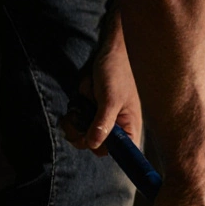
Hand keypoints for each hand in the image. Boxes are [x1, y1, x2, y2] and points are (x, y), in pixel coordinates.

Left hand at [63, 12, 142, 154]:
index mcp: (130, 128)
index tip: (90, 139)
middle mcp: (118, 128)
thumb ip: (102, 124)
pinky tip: (80, 98)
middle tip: (75, 120)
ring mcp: (103, 120)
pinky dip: (75, 111)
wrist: (110, 51)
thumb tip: (93, 145)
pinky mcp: (92, 112)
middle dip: (82, 134)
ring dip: (76, 121)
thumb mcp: (110, 99)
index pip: (121, 153)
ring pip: (83, 134)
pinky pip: (79, 120)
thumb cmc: (117, 73)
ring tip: (80, 103)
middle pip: (96, 146)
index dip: (105, 150)